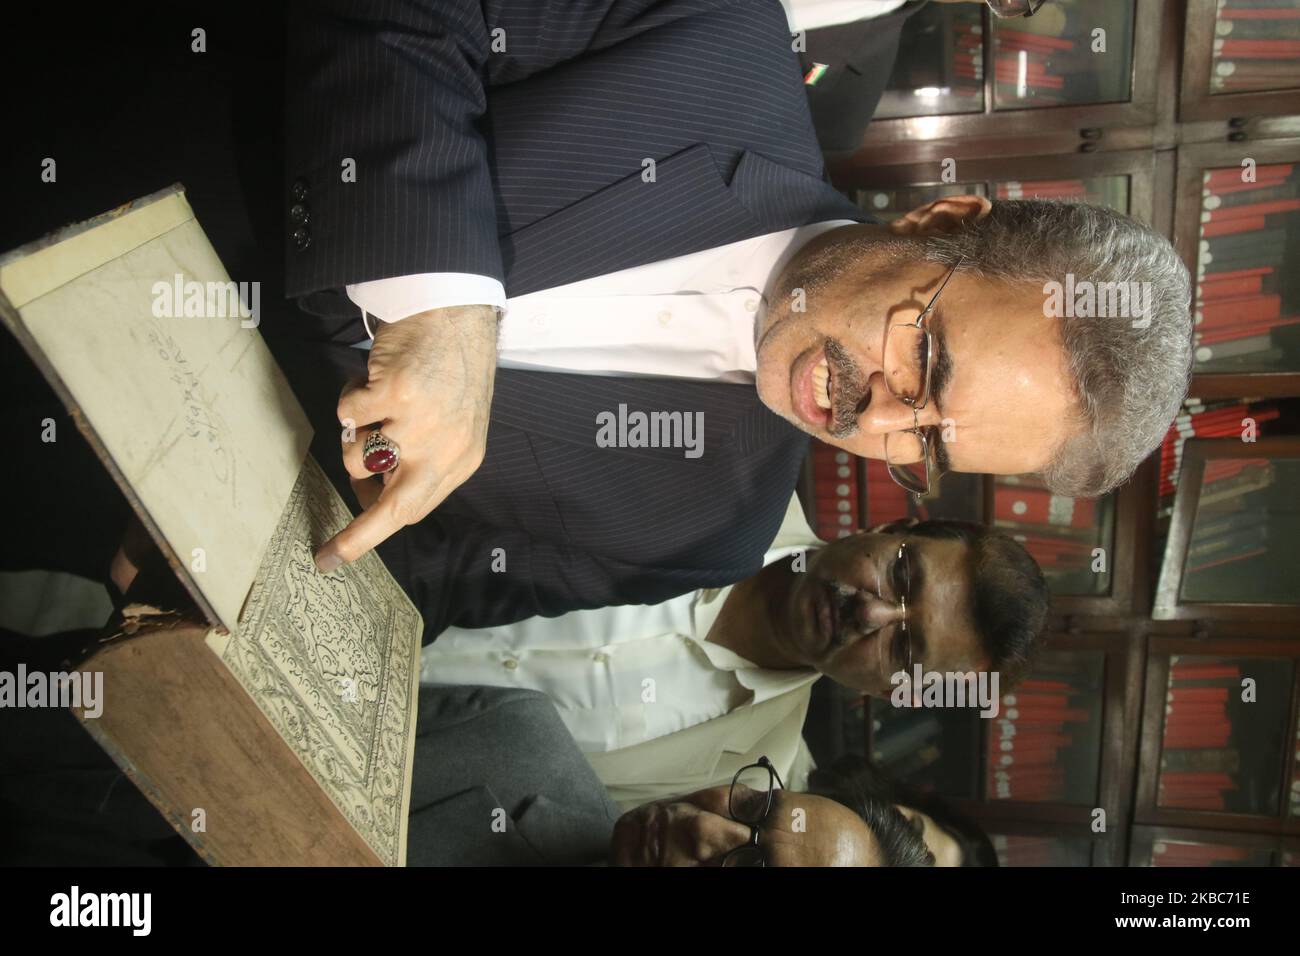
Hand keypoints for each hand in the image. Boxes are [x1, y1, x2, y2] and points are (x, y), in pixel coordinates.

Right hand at [314, 304, 497, 571]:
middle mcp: (444, 447)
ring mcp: (421, 422)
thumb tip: (373, 490)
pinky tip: (371, 377)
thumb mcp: (452, 424)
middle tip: (330, 554)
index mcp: (460, 459)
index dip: (378, 529)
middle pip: (395, 508)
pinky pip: (348, 412)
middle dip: (359, 536)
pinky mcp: (396, 393)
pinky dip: (351, 395)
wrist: (455, 311)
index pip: (416, 509)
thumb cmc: (449, 366)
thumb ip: (421, 460)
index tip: (348, 547)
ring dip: (352, 434)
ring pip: (359, 455)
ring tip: (372, 405)